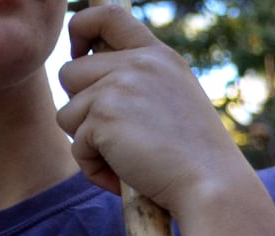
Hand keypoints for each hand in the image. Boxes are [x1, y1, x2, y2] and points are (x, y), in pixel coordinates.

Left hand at [55, 5, 255, 216]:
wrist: (209, 181)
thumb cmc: (190, 152)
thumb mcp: (171, 97)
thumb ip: (137, 81)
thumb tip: (87, 72)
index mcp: (157, 55)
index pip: (109, 16)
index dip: (80, 27)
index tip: (77, 52)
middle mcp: (137, 64)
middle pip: (69, 73)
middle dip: (78, 108)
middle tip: (111, 135)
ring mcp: (118, 87)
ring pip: (66, 113)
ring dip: (85, 142)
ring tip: (123, 156)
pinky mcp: (102, 117)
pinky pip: (75, 147)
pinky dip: (93, 168)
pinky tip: (124, 173)